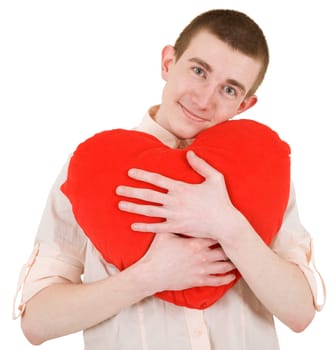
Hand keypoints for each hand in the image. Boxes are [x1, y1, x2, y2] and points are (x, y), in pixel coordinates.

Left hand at [116, 150, 247, 240]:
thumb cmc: (221, 200)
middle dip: (131, 191)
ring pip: (148, 211)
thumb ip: (201, 164)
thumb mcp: (215, 178)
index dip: (142, 175)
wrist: (226, 224)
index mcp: (181, 188)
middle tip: (117, 189)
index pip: (157, 179)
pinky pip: (156, 228)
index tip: (130, 173)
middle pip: (147, 195)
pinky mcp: (176, 228)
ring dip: (133, 207)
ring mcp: (174, 216)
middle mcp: (174, 201)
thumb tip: (189, 153)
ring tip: (120, 205)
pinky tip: (133, 226)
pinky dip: (144, 227)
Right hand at [135, 233, 235, 293]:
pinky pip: (217, 280)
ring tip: (238, 258)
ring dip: (232, 262)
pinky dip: (227, 278)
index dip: (222, 231)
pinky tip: (232, 276)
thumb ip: (172, 223)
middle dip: (230, 246)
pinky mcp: (199, 280)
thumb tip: (174, 210)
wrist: (152, 274)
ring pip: (224, 266)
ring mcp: (202, 269)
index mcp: (195, 243)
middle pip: (224, 250)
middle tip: (237, 242)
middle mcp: (202, 256)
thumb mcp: (165, 234)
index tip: (227, 227)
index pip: (215, 235)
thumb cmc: (158, 253)